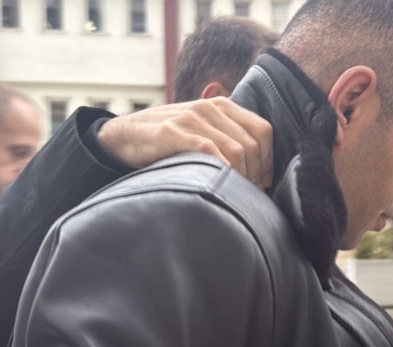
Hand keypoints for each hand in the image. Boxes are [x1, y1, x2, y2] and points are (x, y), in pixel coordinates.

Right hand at [98, 97, 272, 189]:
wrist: (124, 137)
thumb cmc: (167, 141)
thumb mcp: (201, 130)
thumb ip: (226, 138)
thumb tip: (259, 169)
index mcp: (222, 106)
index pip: (262, 130)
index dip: (269, 159)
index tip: (265, 182)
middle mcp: (209, 108)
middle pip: (251, 144)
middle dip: (256, 174)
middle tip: (250, 194)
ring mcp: (191, 118)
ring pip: (235, 150)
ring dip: (241, 177)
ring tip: (237, 194)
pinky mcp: (173, 132)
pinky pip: (210, 152)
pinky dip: (222, 171)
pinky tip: (219, 185)